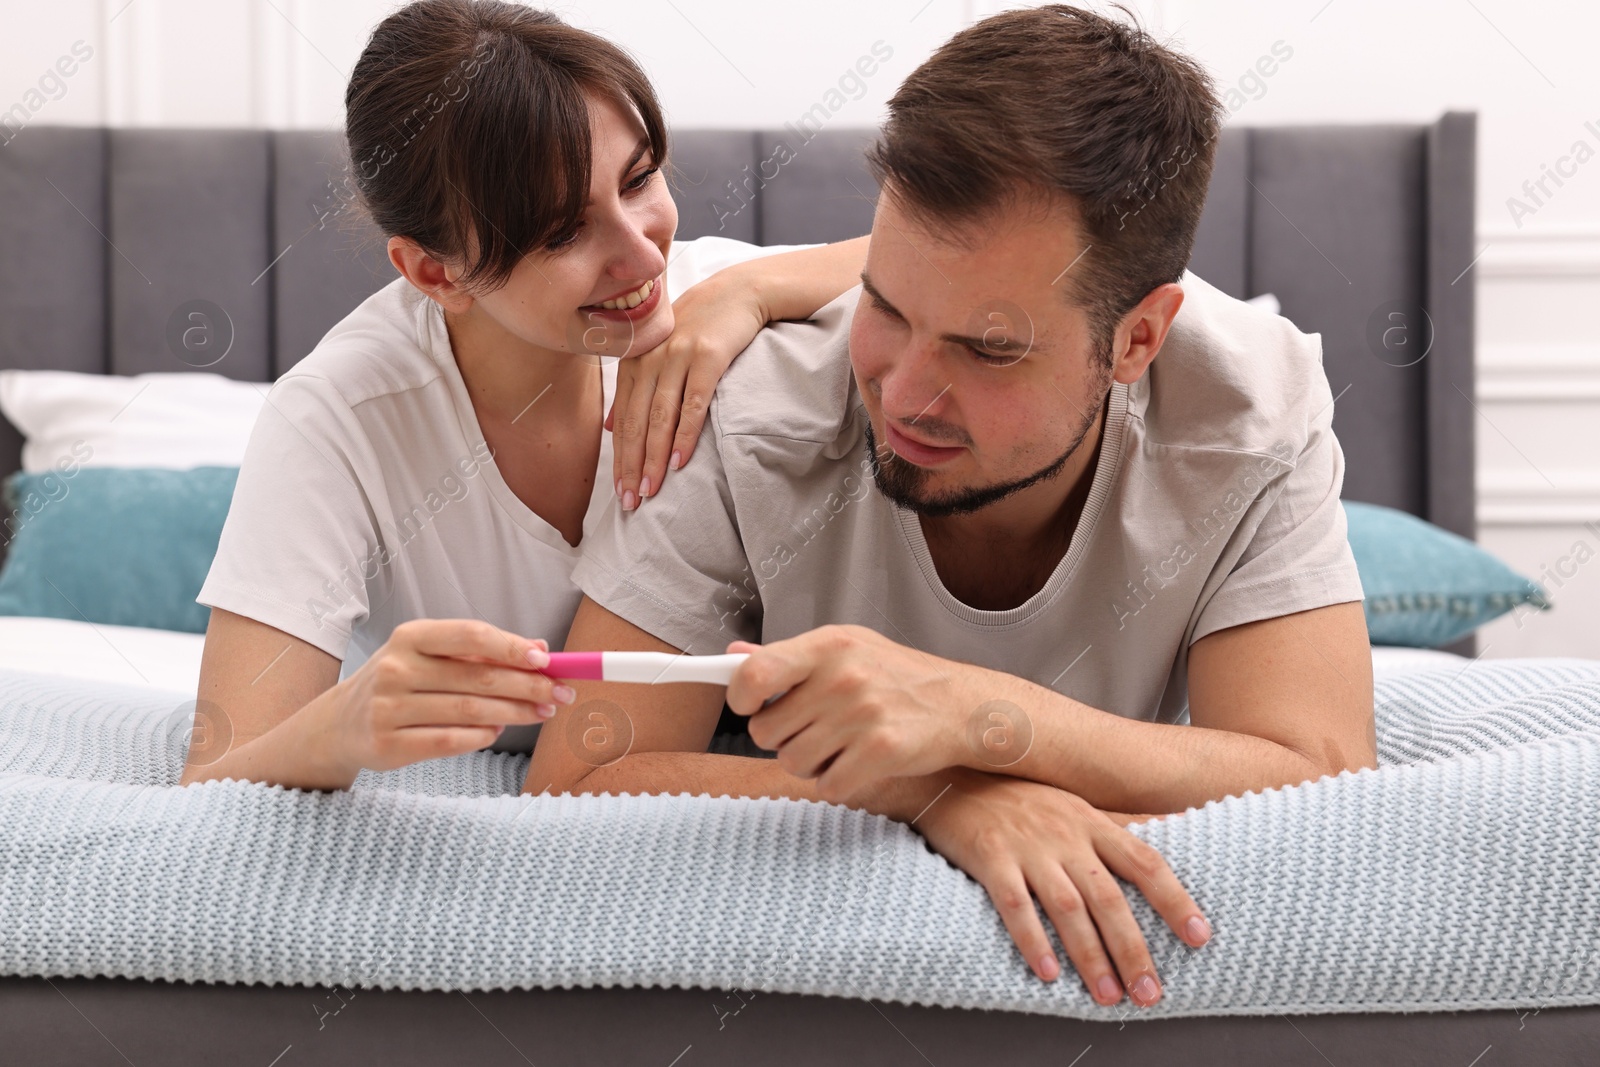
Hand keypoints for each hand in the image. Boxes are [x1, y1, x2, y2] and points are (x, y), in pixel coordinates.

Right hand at [312, 619, 574, 778]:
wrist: (339, 724)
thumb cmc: (399, 682)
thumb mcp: (430, 657)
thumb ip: (481, 652)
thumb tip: (539, 648)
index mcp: (410, 637)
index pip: (469, 635)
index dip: (511, 647)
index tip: (545, 659)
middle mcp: (396, 668)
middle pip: (477, 677)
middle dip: (527, 686)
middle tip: (561, 693)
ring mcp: (389, 708)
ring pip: (469, 711)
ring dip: (514, 713)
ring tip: (542, 712)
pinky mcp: (388, 744)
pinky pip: (450, 741)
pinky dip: (482, 737)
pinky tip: (499, 731)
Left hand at [606, 270, 765, 508]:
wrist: (736, 293)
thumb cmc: (697, 327)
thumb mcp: (657, 354)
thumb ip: (633, 389)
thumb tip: (609, 428)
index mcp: (634, 362)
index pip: (621, 419)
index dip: (619, 458)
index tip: (618, 492)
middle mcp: (649, 359)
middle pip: (636, 422)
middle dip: (631, 466)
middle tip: (630, 503)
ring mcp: (677, 356)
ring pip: (660, 417)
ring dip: (654, 458)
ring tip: (650, 491)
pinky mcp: (707, 356)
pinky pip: (693, 403)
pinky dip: (685, 434)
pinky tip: (680, 461)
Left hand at [725, 625, 985, 801]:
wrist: (961, 705)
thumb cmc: (896, 676)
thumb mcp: (846, 649)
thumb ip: (788, 655)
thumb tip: (734, 654)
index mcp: (829, 645)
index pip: (755, 673)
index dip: (740, 697)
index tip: (750, 704)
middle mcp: (842, 676)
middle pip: (766, 731)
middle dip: (782, 737)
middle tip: (812, 728)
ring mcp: (862, 714)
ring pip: (792, 762)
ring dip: (809, 763)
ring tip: (839, 744)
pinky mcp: (881, 751)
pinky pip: (826, 786)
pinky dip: (836, 782)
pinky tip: (857, 763)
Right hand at [914, 769, 1211, 1005]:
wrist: (951, 774)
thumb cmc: (1017, 795)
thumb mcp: (1072, 804)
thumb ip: (1115, 826)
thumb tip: (1167, 841)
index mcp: (1091, 821)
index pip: (1145, 862)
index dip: (1176, 900)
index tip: (1201, 936)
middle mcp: (1065, 833)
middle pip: (1109, 897)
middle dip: (1133, 949)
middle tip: (1149, 993)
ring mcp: (1028, 845)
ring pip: (1068, 908)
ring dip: (1091, 956)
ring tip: (1108, 995)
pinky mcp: (990, 856)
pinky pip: (1015, 904)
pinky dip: (1033, 939)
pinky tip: (1048, 972)